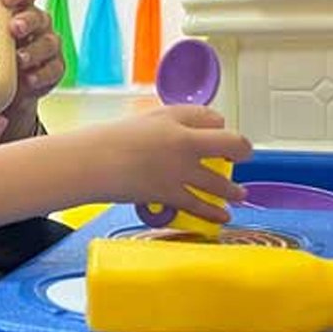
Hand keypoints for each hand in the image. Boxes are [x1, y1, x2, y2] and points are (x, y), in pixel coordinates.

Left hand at [0, 0, 63, 118]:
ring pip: (48, 43)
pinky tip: (29, 79)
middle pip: (38, 15)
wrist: (8, 88)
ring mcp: (49, 45)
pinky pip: (54, 69)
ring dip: (33, 50)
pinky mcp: (55, 68)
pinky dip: (41, 75)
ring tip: (19, 59)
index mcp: (21, 9)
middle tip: (13, 28)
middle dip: (26, 20)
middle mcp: (39, 23)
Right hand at [94, 105, 252, 222]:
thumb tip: (188, 133)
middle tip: (241, 156)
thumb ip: (169, 124)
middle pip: (232, 143)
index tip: (218, 132)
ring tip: (238, 194)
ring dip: (232, 190)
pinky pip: (202, 206)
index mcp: (174, 117)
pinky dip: (215, 212)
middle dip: (241, 151)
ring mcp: (181, 170)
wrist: (91, 162)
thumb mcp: (142, 121)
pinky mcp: (172, 194)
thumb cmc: (108, 141)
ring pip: (221, 181)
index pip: (212, 116)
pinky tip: (222, 215)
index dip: (219, 125)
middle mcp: (184, 141)